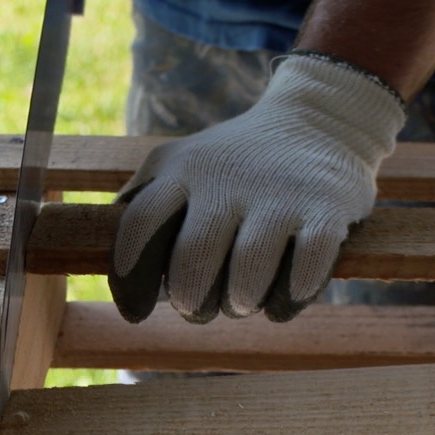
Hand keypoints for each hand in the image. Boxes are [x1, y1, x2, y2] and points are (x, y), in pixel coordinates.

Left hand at [110, 53, 404, 323]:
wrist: (318, 121)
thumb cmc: (234, 163)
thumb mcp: (179, 165)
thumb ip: (141, 204)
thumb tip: (107, 258)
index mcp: (181, 171)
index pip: (139, 227)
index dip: (130, 279)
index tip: (136, 313)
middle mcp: (226, 181)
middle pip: (193, 261)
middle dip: (191, 302)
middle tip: (198, 309)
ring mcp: (279, 196)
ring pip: (248, 275)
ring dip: (241, 304)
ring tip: (243, 303)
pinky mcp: (327, 210)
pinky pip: (304, 271)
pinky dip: (289, 298)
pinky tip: (285, 297)